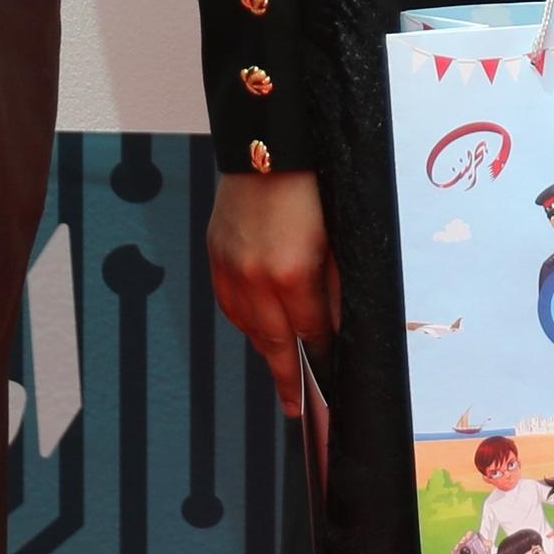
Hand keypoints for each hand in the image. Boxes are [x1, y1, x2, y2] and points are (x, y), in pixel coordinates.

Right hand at [208, 168, 339, 409]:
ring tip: (279, 371)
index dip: (320, 360)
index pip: (311, 334)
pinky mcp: (216, 255)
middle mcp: (256, 279)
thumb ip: (336, 287)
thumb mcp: (338, 239)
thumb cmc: (312, 187)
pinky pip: (229, 303)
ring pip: (247, 327)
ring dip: (265, 349)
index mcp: (293, 275)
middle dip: (287, 377)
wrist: (266, 145)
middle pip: (273, 343)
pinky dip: (245, 321)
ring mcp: (230, 268)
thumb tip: (337, 326)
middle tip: (294, 408)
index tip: (327, 388)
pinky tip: (256, 328)